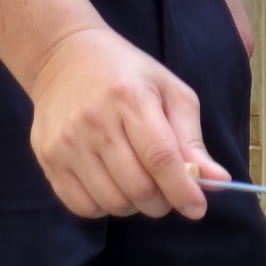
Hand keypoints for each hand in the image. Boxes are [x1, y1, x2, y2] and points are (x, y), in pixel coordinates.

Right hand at [21, 22, 217, 220]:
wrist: (64, 58)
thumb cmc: (127, 74)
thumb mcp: (169, 91)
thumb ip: (192, 138)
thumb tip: (217, 180)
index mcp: (129, 98)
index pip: (160, 158)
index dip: (182, 190)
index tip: (197, 208)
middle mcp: (95, 122)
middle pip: (137, 186)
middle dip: (162, 201)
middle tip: (168, 191)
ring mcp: (67, 143)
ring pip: (111, 202)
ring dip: (135, 205)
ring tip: (140, 185)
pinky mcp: (48, 159)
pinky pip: (82, 206)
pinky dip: (105, 207)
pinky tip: (112, 186)